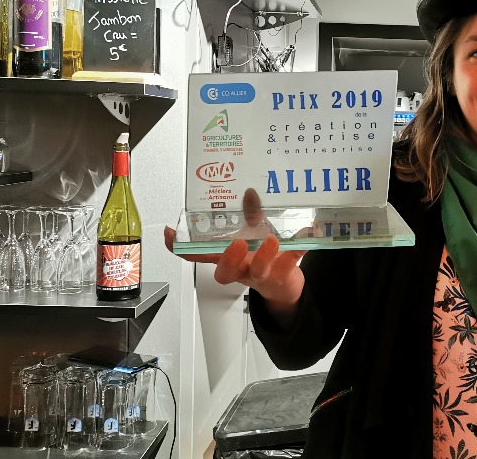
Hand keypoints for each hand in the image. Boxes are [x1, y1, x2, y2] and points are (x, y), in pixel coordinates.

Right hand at [164, 189, 306, 312]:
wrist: (286, 283)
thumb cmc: (265, 255)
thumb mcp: (255, 231)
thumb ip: (250, 213)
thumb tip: (249, 192)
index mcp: (228, 257)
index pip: (199, 255)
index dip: (181, 248)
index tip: (170, 233)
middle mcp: (241, 268)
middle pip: (225, 271)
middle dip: (228, 258)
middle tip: (236, 243)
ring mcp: (261, 274)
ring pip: (257, 271)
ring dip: (263, 256)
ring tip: (272, 241)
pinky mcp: (283, 275)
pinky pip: (290, 264)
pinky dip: (298, 250)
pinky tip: (307, 235)